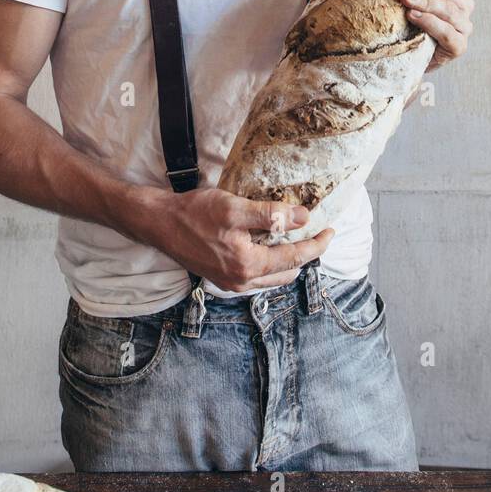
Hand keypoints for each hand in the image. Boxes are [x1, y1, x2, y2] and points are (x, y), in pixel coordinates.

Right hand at [148, 186, 334, 291]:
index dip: (316, 244)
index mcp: (248, 265)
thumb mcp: (236, 208)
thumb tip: (304, 218)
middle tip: (316, 234)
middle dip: (305, 254)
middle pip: (287, 272)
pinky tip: (269, 246)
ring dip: (288, 261)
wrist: (159, 223)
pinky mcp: (222, 278)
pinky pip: (257, 277)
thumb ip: (271, 215)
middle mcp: (241, 281)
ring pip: (272, 278)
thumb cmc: (195, 213)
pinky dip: (270, 264)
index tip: (331, 230)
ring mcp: (230, 283)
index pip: (295, 257)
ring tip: (297, 239)